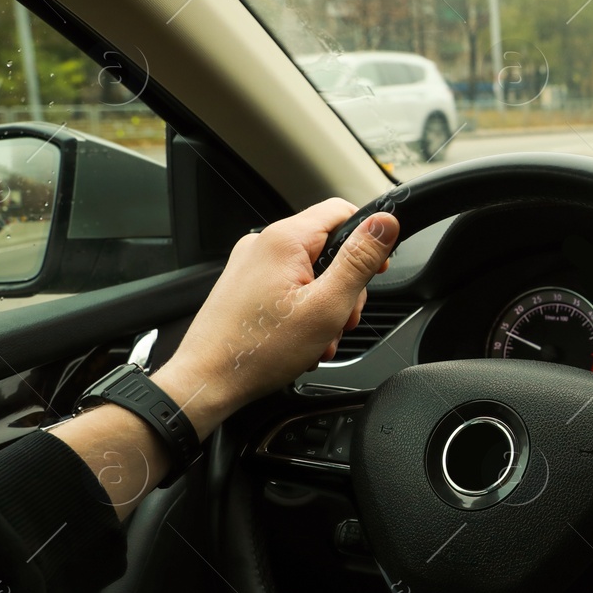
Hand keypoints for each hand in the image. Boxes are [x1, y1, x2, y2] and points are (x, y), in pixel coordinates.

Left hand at [153, 199, 399, 436]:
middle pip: (327, 247)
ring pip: (310, 271)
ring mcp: (251, 264)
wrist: (208, 381)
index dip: (368, 238)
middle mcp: (263, 244)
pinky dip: (303, 309)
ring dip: (325, 304)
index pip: (342, 211)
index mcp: (284, 239)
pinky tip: (302, 339)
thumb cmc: (259, 350)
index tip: (376, 270)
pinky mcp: (244, 284)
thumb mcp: (327, 305)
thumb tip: (384, 223)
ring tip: (319, 338)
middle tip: (342, 320)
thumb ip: (359, 260)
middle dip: (345, 285)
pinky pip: (288, 286)